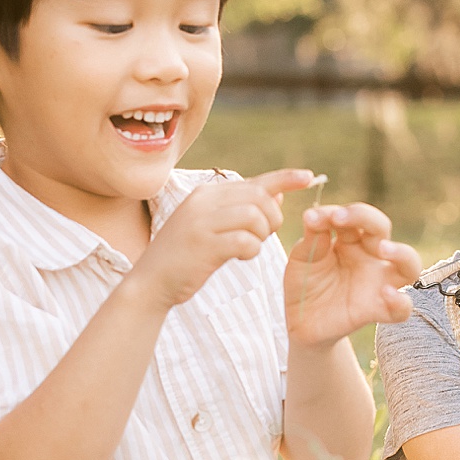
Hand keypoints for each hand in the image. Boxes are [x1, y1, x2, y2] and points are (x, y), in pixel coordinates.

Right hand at [133, 169, 312, 309]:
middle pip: (260, 198)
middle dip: (272, 218)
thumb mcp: (211, 227)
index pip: (254, 181)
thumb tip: (277, 196)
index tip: (309, 176)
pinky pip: (245, 241)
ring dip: (261, 236)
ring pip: (255, 217)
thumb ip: (240, 211)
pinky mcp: (203, 245)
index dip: (285, 179)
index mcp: (206, 194)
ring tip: (247, 247)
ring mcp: (201, 222)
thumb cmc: (185, 256)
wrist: (150, 282)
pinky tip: (239, 257)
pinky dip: (251, 251)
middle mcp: (203, 201)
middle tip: (263, 236)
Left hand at [285, 201, 421, 351]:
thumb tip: (313, 214)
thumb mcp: (302, 257)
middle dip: (365, 217)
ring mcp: (377, 283)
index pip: (355, 217)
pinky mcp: (377, 310)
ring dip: (401, 253)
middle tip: (340, 218)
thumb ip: (312, 237)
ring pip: (409, 264)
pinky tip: (387, 293)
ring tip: (383, 248)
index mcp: (351, 239)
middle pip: (382, 228)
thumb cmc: (305, 285)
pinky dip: (400, 301)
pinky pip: (402, 309)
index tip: (313, 218)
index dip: (338, 212)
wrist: (299, 322)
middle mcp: (370, 257)